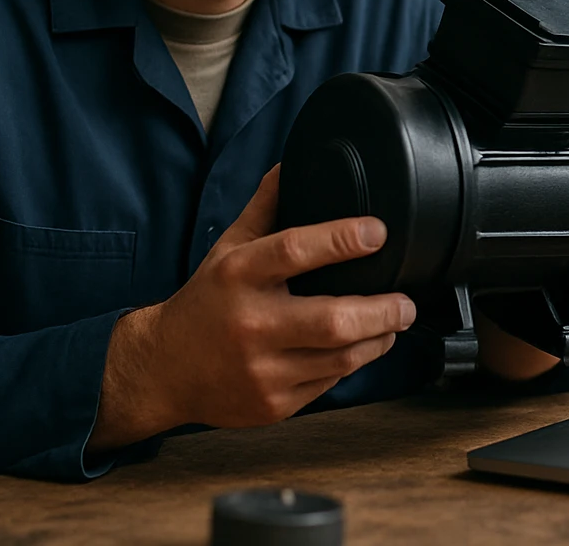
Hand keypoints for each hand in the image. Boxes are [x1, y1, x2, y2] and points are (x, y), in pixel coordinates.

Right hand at [87, 165, 415, 452]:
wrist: (163, 369)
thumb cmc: (205, 303)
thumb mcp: (227, 248)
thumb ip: (265, 207)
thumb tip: (291, 165)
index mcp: (239, 274)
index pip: (295, 250)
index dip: (342, 239)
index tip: (377, 232)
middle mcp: (252, 322)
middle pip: (332, 320)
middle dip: (382, 310)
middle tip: (405, 302)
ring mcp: (263, 369)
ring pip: (341, 358)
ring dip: (378, 339)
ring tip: (392, 323)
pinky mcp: (274, 404)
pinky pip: (329, 383)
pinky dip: (352, 364)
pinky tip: (361, 348)